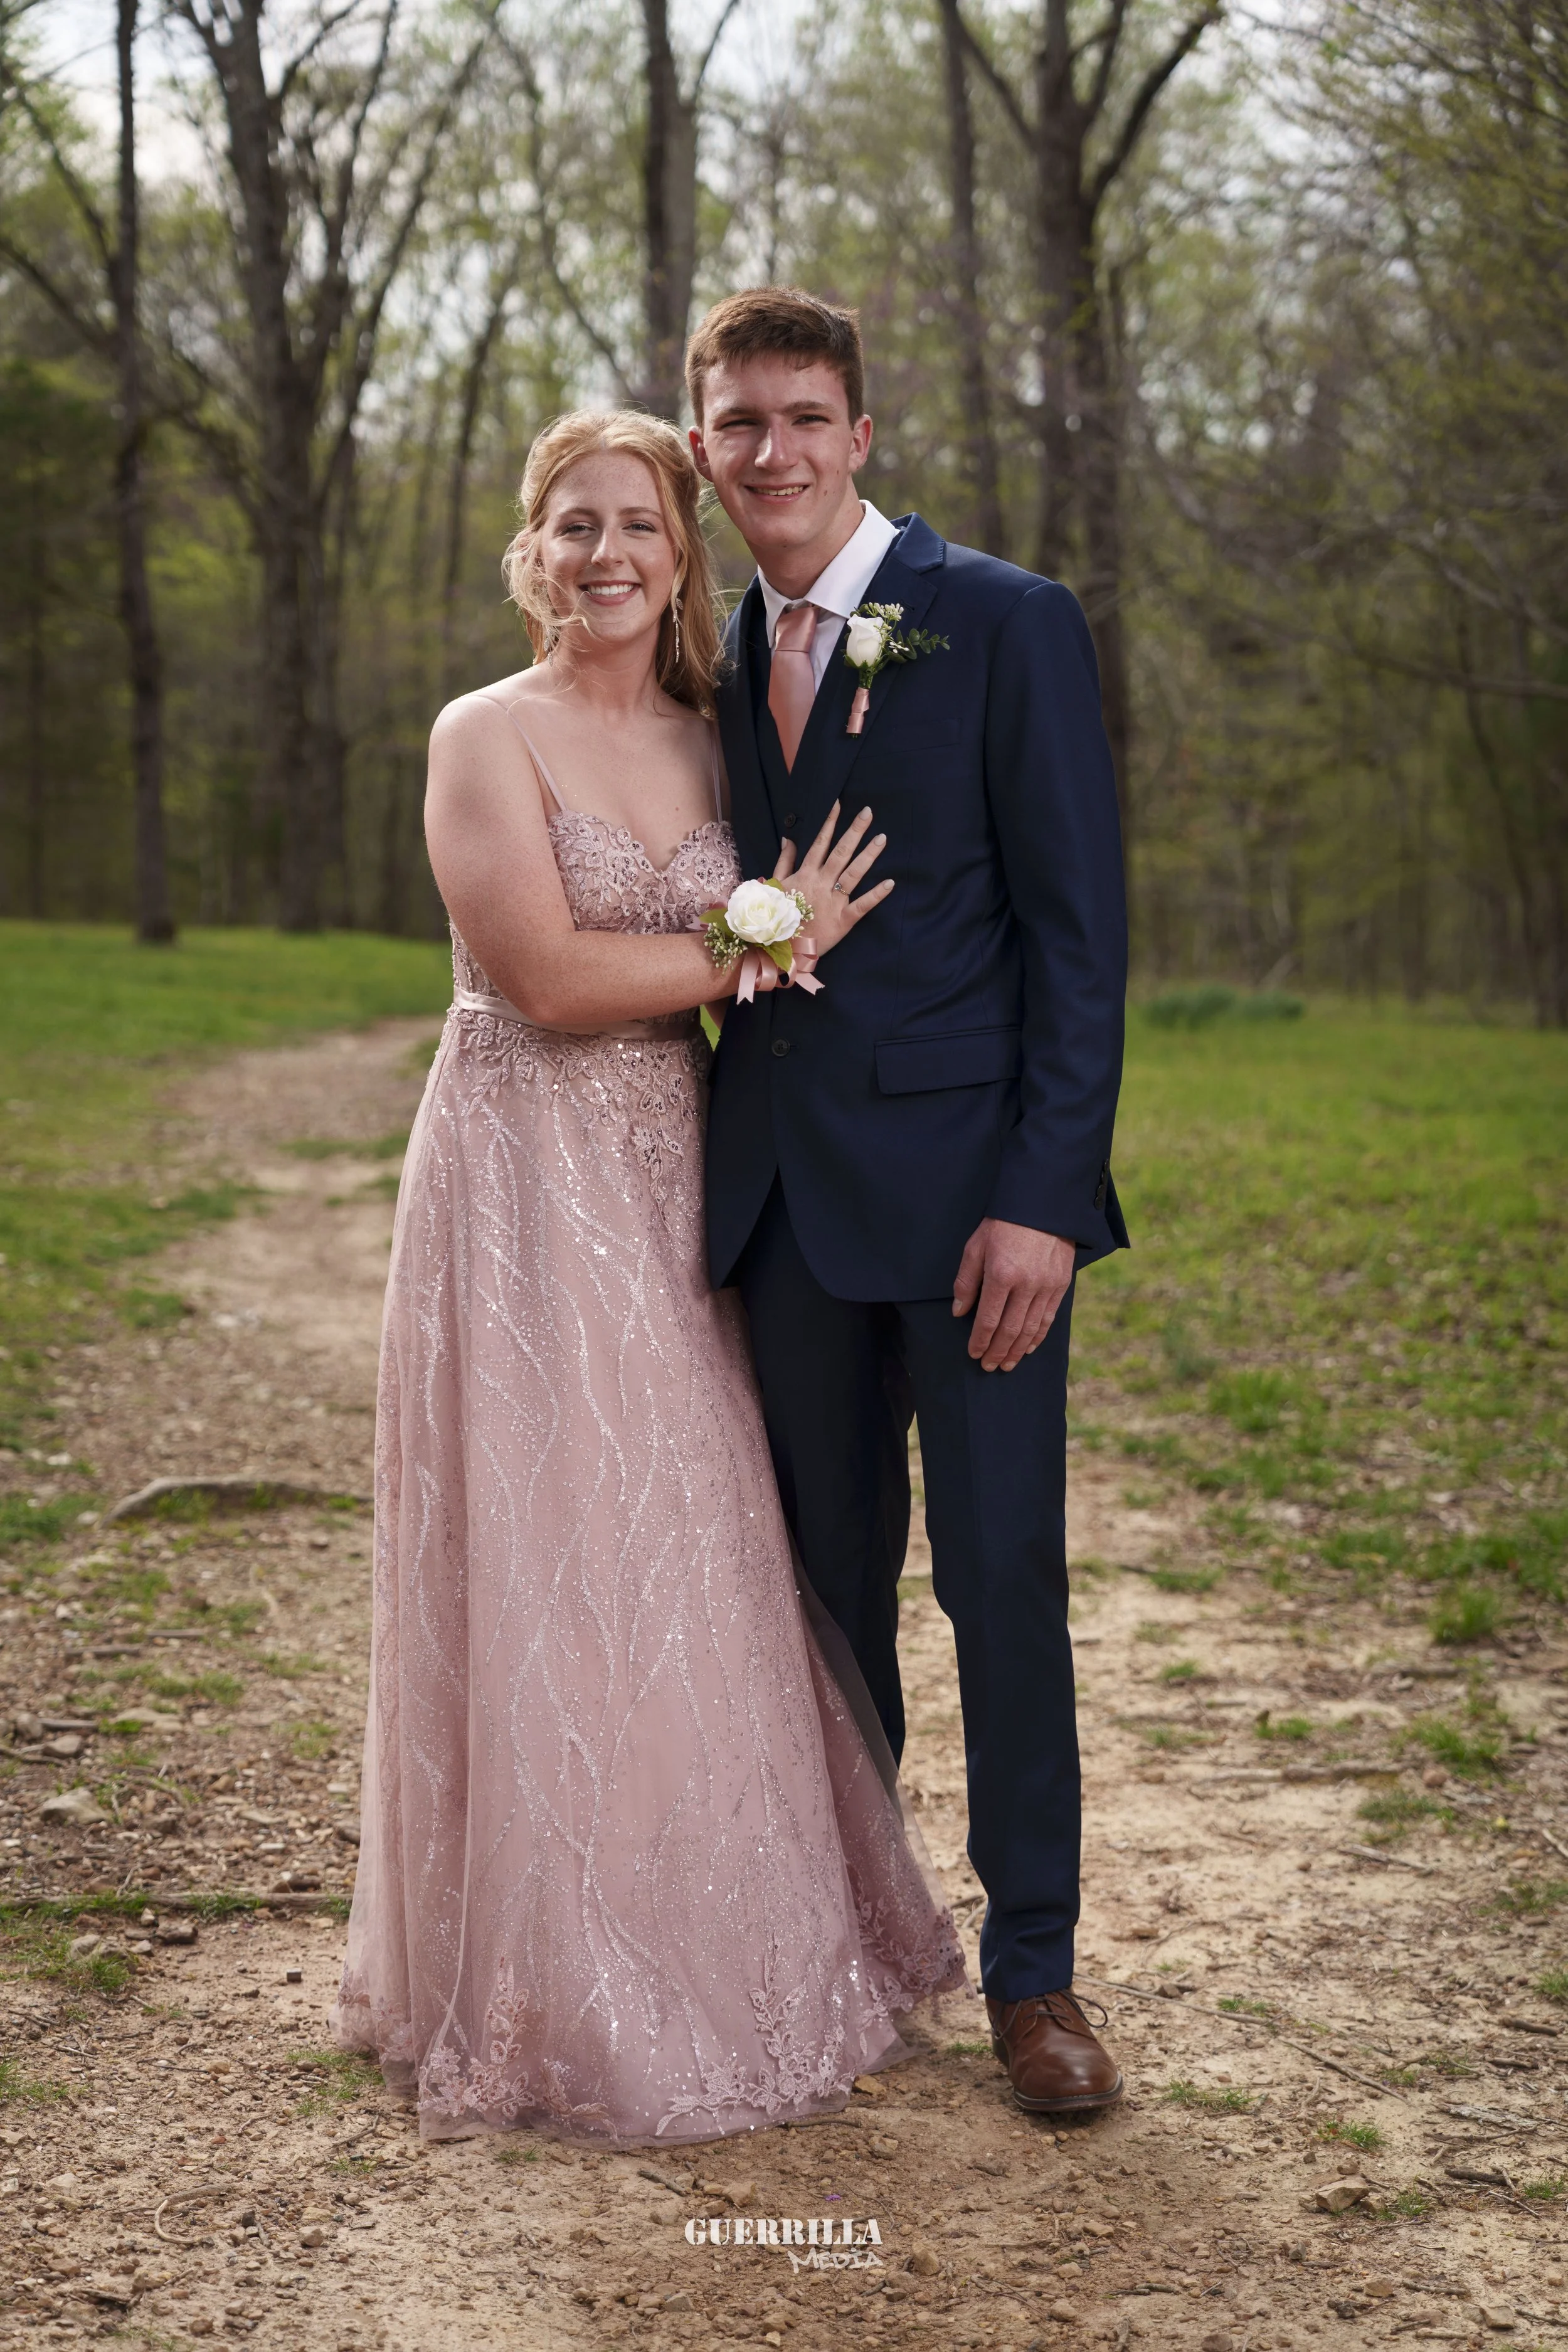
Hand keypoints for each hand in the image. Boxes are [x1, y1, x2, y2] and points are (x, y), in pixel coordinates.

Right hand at [775, 801, 892, 960]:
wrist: (780, 949)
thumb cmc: (778, 916)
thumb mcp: (775, 886)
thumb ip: (783, 861)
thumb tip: (788, 838)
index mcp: (805, 875)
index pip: (819, 843)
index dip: (829, 823)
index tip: (839, 804)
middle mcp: (821, 884)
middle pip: (840, 853)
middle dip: (854, 831)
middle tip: (868, 813)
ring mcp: (833, 902)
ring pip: (853, 874)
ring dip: (868, 855)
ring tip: (882, 838)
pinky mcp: (843, 920)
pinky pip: (862, 906)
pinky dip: (876, 895)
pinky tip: (891, 882)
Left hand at [952, 1219, 1074, 1371]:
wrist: (1042, 1204)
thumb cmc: (1003, 1223)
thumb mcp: (975, 1245)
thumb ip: (966, 1281)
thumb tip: (958, 1312)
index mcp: (1001, 1274)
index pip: (988, 1319)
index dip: (979, 1341)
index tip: (973, 1353)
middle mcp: (1026, 1284)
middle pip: (1010, 1330)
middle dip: (997, 1352)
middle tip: (989, 1367)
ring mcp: (1047, 1286)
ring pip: (1031, 1329)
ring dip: (1017, 1350)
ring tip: (1007, 1365)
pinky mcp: (1061, 1284)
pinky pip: (1049, 1318)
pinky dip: (1038, 1337)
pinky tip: (1028, 1348)